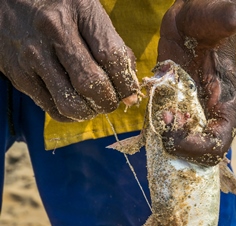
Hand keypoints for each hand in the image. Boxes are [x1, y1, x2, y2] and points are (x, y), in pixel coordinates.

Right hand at [0, 0, 138, 121]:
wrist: (6, 0)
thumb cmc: (58, 7)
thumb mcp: (90, 13)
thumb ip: (114, 48)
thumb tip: (131, 93)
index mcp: (79, 11)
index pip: (111, 57)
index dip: (127, 84)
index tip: (130, 92)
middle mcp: (54, 31)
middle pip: (92, 84)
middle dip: (109, 101)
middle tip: (111, 100)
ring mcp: (32, 54)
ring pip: (71, 103)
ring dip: (90, 112)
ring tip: (94, 104)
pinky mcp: (18, 74)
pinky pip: (51, 108)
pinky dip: (70, 113)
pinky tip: (75, 102)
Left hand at [158, 0, 235, 165]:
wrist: (191, 21)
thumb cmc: (206, 20)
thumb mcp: (214, 18)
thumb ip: (224, 21)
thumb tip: (235, 16)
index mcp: (227, 106)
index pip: (218, 144)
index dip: (196, 147)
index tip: (174, 130)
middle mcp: (211, 116)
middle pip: (198, 154)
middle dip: (178, 144)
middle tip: (165, 120)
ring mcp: (193, 116)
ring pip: (180, 148)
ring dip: (165, 139)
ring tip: (160, 113)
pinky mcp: (175, 110)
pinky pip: (166, 134)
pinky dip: (156, 131)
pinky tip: (152, 111)